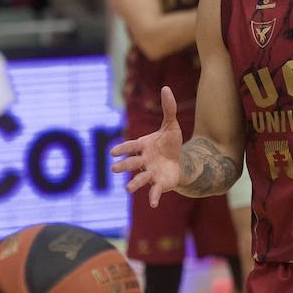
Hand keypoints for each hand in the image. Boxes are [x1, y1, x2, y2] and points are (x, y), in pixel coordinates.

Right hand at [110, 86, 184, 207]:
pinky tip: (153, 205)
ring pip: (140, 178)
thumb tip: (166, 87)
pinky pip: (155, 191)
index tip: (112, 152)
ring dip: (134, 183)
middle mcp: (144, 161)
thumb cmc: (170, 144)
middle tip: (114, 168)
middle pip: (132, 163)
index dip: (122, 149)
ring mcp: (150, 173)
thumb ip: (169, 109)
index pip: (131, 146)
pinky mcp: (160, 184)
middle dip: (124, 165)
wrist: (180, 161)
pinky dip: (153, 197)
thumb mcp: (171, 125)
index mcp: (144, 146)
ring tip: (127, 189)